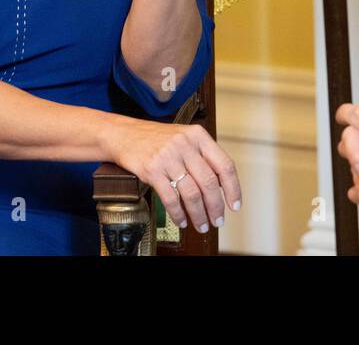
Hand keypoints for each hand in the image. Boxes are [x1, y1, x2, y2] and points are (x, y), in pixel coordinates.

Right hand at [105, 118, 241, 233]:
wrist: (123, 134)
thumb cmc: (155, 138)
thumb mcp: (184, 138)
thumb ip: (202, 155)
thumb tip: (221, 185)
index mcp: (198, 136)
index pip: (224, 165)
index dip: (233, 188)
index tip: (234, 205)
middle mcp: (184, 144)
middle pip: (209, 182)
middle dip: (216, 207)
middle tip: (217, 220)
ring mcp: (167, 157)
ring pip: (191, 193)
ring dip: (199, 214)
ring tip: (201, 224)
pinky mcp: (152, 170)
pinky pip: (171, 198)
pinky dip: (178, 214)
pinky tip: (182, 220)